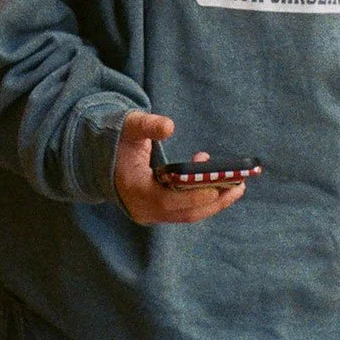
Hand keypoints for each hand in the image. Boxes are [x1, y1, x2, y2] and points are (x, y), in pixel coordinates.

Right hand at [112, 113, 249, 225]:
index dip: (194, 196)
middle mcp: (143, 209)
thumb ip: (148, 125)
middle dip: (214, 201)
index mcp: (135, 190)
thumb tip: (169, 126)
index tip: (218, 187)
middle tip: (240, 185)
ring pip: (188, 214)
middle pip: (185, 212)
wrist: (99, 158)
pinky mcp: (158, 212)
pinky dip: (203, 199)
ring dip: (214, 202)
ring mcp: (151, 214)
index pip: (168, 200)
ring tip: (238, 186)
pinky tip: (216, 182)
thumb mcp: (129, 127)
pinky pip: (185, 211)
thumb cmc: (117, 140)